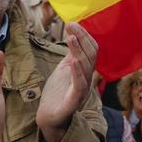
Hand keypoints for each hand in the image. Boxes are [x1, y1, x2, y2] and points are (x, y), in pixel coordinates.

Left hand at [36, 21, 97, 141]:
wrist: (49, 118)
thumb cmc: (57, 94)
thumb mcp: (64, 69)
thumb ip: (71, 55)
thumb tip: (74, 35)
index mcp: (85, 71)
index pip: (91, 50)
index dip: (84, 35)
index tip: (72, 23)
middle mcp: (87, 79)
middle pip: (91, 55)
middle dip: (82, 38)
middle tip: (71, 25)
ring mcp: (82, 90)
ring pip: (87, 68)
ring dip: (79, 51)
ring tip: (71, 37)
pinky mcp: (73, 101)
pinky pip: (79, 86)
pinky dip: (78, 72)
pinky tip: (73, 61)